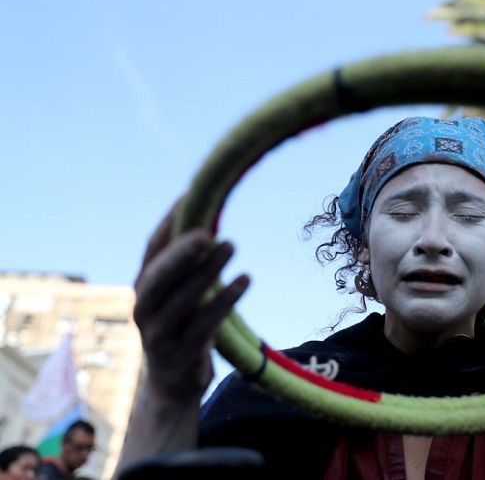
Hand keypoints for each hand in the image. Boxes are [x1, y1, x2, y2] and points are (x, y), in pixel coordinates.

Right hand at [133, 203, 249, 400]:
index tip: (191, 195)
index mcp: (144, 284)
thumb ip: (191, 263)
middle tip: (208, 230)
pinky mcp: (179, 354)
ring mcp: (158, 333)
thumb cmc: (182, 326)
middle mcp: (144, 306)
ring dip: (207, 271)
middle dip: (182, 251)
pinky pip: (203, 325)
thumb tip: (216, 219)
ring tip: (231, 244)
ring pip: (181, 298)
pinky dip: (224, 300)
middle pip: (159, 274)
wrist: (172, 385)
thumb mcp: (182, 293)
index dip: (170, 221)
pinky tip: (244, 279)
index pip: (153, 246)